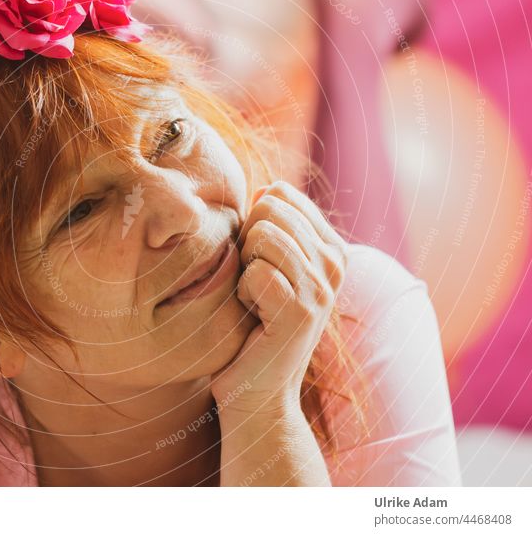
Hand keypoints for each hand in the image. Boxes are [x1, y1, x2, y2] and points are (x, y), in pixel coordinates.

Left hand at [210, 181, 347, 416]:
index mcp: (330, 246)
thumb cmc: (254, 323)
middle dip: (247, 244)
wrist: (257, 388)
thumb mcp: (268, 267)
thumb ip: (272, 227)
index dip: (253, 222)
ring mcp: (323, 288)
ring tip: (255, 299)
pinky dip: (241, 294)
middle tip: (254, 283)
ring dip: (244, 269)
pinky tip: (254, 317)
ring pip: (262, 238)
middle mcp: (335, 263)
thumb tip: (268, 189)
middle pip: (269, 211)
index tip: (259, 261)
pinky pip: (255, 274)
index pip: (281, 194)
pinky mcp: (302, 313)